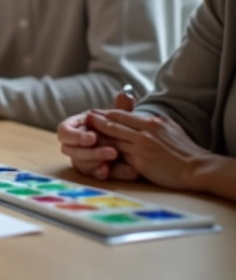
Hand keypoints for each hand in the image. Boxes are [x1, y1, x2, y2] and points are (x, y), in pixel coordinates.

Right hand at [56, 90, 138, 179]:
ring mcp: (82, 159)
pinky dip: (106, 173)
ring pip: (81, 164)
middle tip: (112, 151)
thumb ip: (121, 108)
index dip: (75, 136)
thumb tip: (126, 93)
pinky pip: (95, 175)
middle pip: (70, 150)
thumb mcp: (120, 117)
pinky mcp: (93, 171)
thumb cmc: (117, 127)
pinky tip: (117, 171)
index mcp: (75, 127)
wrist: (129, 143)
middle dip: (91, 152)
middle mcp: (74, 144)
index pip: (63, 131)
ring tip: (117, 159)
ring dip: (98, 162)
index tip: (93, 138)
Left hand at [86, 110, 211, 189]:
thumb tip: (139, 115)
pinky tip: (94, 152)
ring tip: (82, 134)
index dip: (106, 113)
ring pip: (112, 139)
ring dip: (96, 137)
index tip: (94, 112)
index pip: (122, 115)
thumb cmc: (185, 149)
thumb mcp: (169, 127)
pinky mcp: (139, 162)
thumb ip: (152, 121)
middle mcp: (144, 132)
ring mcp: (141, 147)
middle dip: (96, 121)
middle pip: (114, 124)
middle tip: (83, 118)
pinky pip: (118, 156)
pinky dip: (105, 153)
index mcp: (151, 121)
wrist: (197, 168)